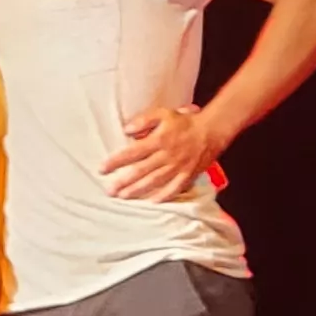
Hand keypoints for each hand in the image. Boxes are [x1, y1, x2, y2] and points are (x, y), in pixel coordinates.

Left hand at [104, 104, 227, 200]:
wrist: (213, 130)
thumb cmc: (185, 122)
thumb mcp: (163, 114)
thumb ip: (143, 120)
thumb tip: (126, 130)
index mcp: (158, 141)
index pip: (132, 153)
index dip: (116, 162)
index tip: (102, 169)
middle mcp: (167, 156)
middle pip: (141, 171)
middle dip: (123, 181)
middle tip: (109, 190)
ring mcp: (178, 167)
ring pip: (155, 181)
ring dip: (138, 190)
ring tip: (124, 197)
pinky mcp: (189, 174)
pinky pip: (176, 187)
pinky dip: (165, 195)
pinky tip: (153, 201)